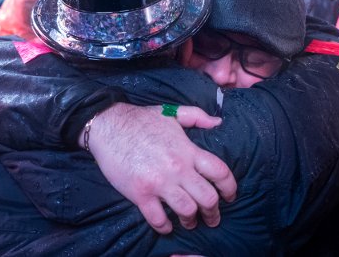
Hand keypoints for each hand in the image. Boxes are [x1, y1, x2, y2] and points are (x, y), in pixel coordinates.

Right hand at [85, 103, 235, 233]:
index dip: (230, 188)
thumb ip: (197, 116)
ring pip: (187, 211)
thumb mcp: (171, 112)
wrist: (107, 125)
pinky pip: (158, 219)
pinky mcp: (140, 193)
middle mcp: (177, 168)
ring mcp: (159, 182)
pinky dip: (165, 226)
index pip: (220, 172)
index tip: (230, 196)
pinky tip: (167, 225)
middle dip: (213, 212)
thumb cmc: (139, 119)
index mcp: (187, 150)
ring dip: (191, 221)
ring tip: (190, 221)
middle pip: (208, 198)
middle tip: (212, 217)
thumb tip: (218, 122)